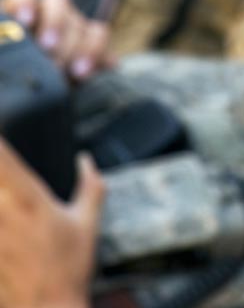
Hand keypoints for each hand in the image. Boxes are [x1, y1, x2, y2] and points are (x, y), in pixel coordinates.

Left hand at [0, 139, 103, 307]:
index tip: (1, 119)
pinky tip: (4, 224)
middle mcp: (3, 210)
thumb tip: (86, 161)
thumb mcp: (88, 224)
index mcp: (30, 198)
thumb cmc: (67, 269)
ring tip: (8, 203)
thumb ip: (90, 187)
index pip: (3, 158)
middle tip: (3, 167)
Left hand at [1, 0, 112, 80]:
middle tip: (48, 49)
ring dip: (77, 46)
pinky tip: (85, 72)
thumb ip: (3, 53)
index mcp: (18, 14)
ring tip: (69, 72)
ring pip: (81, 22)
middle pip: (57, 2)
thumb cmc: (9, 79)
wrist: (36, 100)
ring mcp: (72, 26)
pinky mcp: (91, 43)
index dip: (25, 1)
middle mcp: (46, 14)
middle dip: (55, 24)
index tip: (25, 20)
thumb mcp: (3, 61)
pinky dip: (96, 53)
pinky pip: (99, 36)